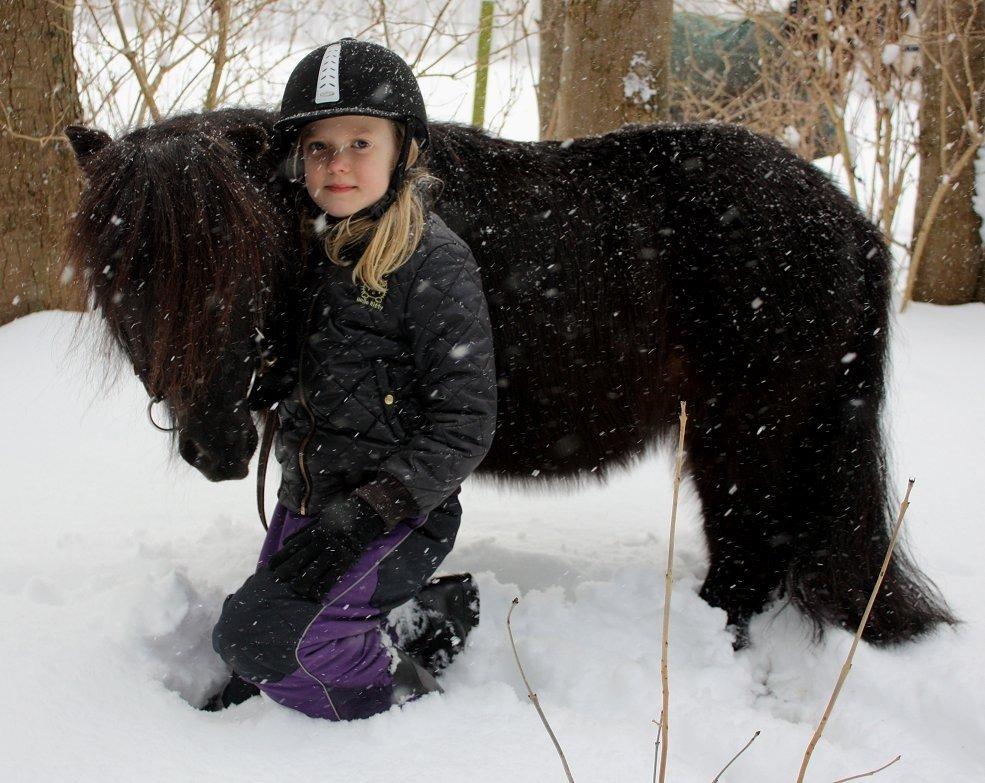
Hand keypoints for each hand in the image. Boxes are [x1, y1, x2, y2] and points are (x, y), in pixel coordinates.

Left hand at [269, 495, 384, 599]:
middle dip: (286, 572)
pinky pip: (331, 577)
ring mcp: (334, 551)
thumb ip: (304, 531)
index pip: (292, 547)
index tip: (270, 567)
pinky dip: (322, 588)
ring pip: (313, 571)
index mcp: (314, 530)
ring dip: (301, 582)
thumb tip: (286, 542)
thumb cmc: (342, 513)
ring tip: (294, 589)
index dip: (280, 558)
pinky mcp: (346, 560)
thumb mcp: (321, 517)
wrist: (368, 512)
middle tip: (278, 580)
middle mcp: (321, 542)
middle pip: (298, 560)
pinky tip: (314, 595)